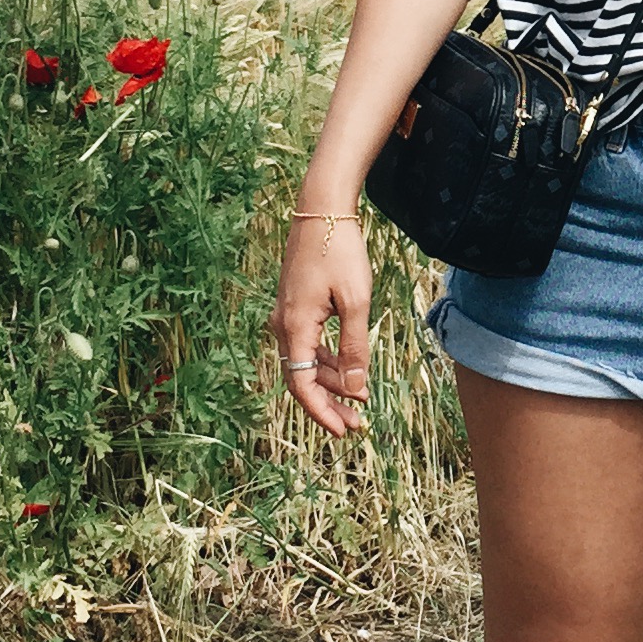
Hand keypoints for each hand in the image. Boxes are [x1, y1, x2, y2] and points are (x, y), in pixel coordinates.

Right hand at [271, 216, 374, 435]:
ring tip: (359, 400)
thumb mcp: (355, 301)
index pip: (302, 385)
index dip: (322, 412)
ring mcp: (287, 316)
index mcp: (294, 327)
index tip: (343, 431)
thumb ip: (354, 346)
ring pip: (307, 362)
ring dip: (332, 383)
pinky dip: (328, 361)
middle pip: (303, 378)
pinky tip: (349, 370)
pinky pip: (308, 345)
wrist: (322, 210)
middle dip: (330, 403)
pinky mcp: (296, 306)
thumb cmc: (340, 251)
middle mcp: (283, 325)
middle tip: (357, 424)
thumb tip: (356, 387)